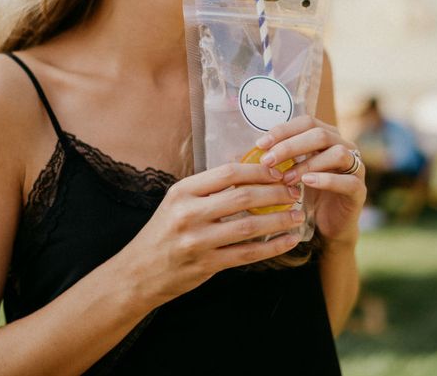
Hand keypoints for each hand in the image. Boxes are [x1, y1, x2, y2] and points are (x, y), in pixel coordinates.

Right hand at [119, 162, 305, 305]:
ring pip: (249, 226)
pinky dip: (272, 246)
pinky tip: (288, 240)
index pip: (227, 173)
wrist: (138, 272)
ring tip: (297, 215)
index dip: (258, 171)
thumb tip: (244, 164)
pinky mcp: (207, 265)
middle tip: (294, 192)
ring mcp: (198, 241)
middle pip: (243, 197)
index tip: (278, 172)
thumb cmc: (163, 233)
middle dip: (275, 193)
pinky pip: (247, 254)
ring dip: (279, 220)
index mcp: (182, 192)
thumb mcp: (178, 202)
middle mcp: (189, 214)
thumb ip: (208, 187)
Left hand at [255, 115, 365, 248]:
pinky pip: (347, 180)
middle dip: (290, 146)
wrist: (328, 225)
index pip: (306, 121)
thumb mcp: (288, 173)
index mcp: (326, 136)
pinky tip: (307, 183)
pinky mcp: (358, 189)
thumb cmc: (306, 194)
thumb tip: (239, 154)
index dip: (283, 130)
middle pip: (319, 134)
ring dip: (307, 164)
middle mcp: (344, 145)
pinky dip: (326, 179)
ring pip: (335, 153)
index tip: (260, 144)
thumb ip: (274, 161)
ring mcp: (355, 166)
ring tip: (286, 178)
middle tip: (268, 161)